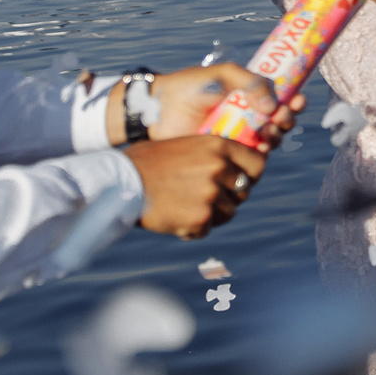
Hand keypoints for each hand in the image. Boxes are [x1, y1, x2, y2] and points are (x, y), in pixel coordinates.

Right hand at [127, 136, 265, 238]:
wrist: (118, 182)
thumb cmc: (147, 162)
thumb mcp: (185, 145)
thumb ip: (212, 156)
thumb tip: (237, 169)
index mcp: (218, 146)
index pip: (257, 164)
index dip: (250, 175)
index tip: (240, 180)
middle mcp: (220, 168)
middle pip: (244, 191)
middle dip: (228, 197)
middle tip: (203, 198)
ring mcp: (211, 195)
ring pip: (228, 213)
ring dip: (211, 215)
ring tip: (184, 208)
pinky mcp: (200, 219)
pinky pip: (207, 229)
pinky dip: (193, 229)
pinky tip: (174, 219)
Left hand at [145, 65, 305, 149]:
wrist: (158, 109)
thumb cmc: (188, 87)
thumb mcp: (223, 74)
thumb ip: (251, 82)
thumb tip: (272, 105)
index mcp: (247, 94)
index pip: (278, 97)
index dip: (293, 99)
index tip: (298, 99)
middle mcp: (246, 115)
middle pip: (279, 120)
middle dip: (287, 119)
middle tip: (281, 117)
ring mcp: (237, 136)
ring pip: (269, 140)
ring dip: (277, 136)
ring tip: (268, 132)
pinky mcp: (226, 154)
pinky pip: (250, 158)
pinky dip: (261, 154)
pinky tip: (259, 147)